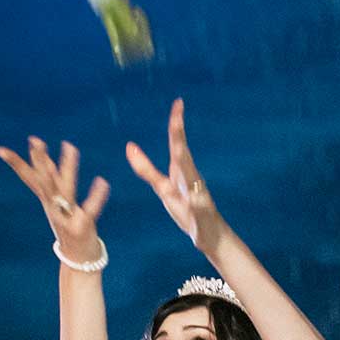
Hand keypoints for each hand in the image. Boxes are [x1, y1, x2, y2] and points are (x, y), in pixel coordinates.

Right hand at [0, 137, 109, 265]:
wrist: (78, 259)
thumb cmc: (68, 227)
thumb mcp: (56, 203)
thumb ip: (51, 179)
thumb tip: (43, 158)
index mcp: (47, 200)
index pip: (28, 179)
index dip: (15, 164)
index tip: (0, 150)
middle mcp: (53, 207)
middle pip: (44, 181)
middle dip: (40, 161)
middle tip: (35, 141)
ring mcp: (66, 218)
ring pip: (64, 191)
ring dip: (67, 169)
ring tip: (70, 146)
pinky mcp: (82, 227)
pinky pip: (90, 209)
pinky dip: (96, 196)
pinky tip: (102, 181)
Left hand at [125, 99, 223, 250]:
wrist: (211, 236)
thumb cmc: (187, 210)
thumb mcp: (163, 188)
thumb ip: (146, 169)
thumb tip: (129, 146)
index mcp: (182, 171)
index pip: (177, 143)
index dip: (176, 123)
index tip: (178, 102)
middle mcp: (193, 178)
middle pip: (183, 153)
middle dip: (178, 134)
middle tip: (177, 111)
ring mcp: (200, 196)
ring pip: (192, 176)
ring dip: (186, 163)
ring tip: (179, 147)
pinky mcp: (204, 215)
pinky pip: (200, 208)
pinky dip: (198, 204)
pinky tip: (197, 200)